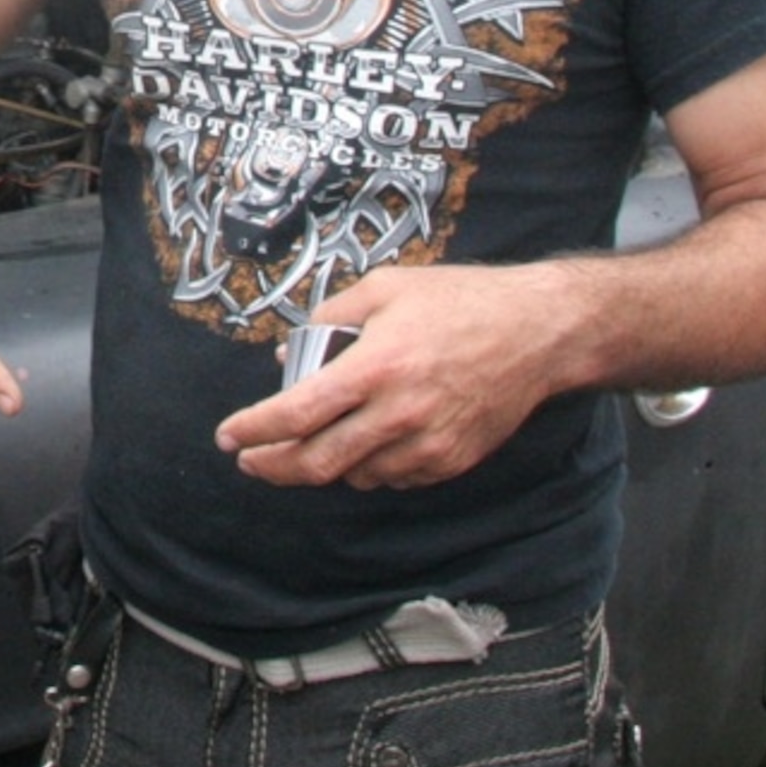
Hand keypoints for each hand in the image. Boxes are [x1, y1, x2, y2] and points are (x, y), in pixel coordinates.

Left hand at [213, 263, 581, 490]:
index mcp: (376, 366)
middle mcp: (400, 413)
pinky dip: (366, 468)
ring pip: (354, 475)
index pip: (298, 412)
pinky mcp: (451, 460)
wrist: (537, 332)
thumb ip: (330, 320)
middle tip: (250, 461)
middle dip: (273, 466)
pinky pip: (392, 478)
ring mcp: (428, 443)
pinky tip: (359, 447)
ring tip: (303, 448)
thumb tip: (288, 354)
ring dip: (320, 467)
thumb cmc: (460, 301)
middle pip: (318, 461)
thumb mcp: (385, 288)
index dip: (255, 430)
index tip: (228, 436)